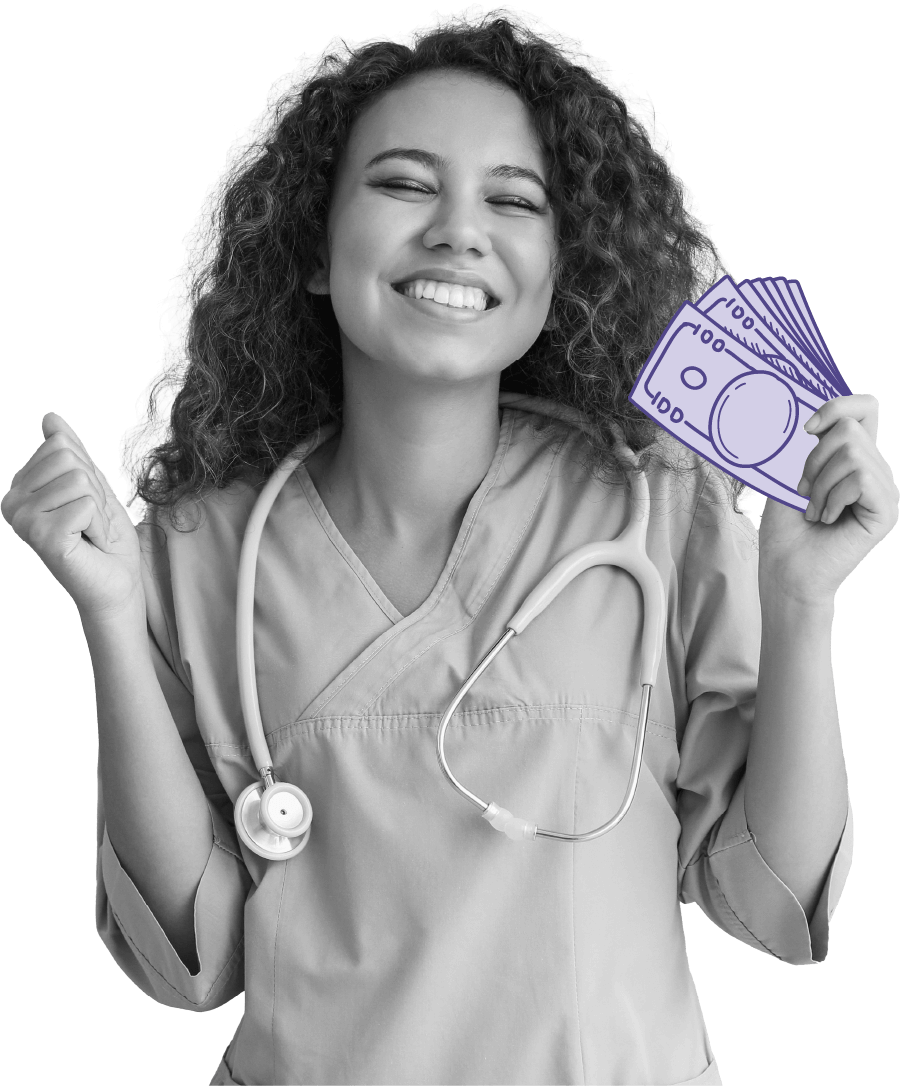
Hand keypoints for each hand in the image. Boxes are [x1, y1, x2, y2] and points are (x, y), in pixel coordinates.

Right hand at [1, 412, 144, 621]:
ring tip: (89, 534)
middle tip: (90, 522)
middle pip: (69, 459)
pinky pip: (86, 504)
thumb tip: (50, 418)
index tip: (85, 506)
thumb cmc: (104, 539)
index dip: (89, 474)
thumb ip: (70, 454)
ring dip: (98, 510)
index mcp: (19, 488)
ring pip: (80, 480)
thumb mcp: (90, 486)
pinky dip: (99, 525)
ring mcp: (22, 519)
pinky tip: (88, 544)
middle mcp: (12, 503)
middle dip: (95, 490)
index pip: (61, 445)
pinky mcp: (40, 535)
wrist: (116, 585)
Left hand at [758, 394, 898, 604]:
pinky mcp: (887, 510)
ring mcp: (885, 490)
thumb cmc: (786, 526)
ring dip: (820, 484)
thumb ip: (807, 443)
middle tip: (804, 494)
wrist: (787, 568)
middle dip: (814, 460)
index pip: (866, 407)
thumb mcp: (789, 474)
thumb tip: (807, 415)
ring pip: (853, 453)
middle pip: (849, 429)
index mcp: (855, 455)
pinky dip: (832, 497)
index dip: (838, 405)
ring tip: (814, 511)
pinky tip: (827, 519)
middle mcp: (876, 469)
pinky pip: (860, 479)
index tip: (807, 429)